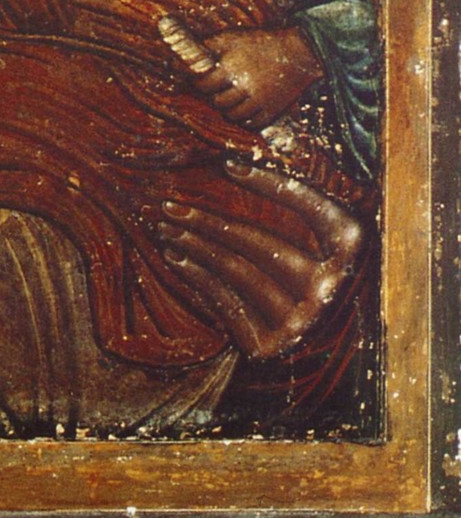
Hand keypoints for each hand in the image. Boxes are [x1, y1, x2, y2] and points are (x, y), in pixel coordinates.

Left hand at [158, 160, 364, 358]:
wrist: (323, 354)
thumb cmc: (318, 282)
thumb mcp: (328, 247)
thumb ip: (307, 211)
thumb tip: (240, 164)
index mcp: (350, 255)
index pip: (311, 208)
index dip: (271, 184)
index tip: (228, 165)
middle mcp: (330, 289)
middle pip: (261, 243)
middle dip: (209, 222)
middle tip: (170, 206)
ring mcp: (302, 320)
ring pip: (238, 272)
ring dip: (195, 247)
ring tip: (167, 229)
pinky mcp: (274, 345)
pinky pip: (227, 302)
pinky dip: (198, 277)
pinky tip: (176, 259)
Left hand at [186, 26, 322, 128]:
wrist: (297, 52)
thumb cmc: (261, 42)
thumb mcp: (232, 36)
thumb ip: (209, 44)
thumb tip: (186, 50)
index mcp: (230, 68)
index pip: (203, 84)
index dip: (197, 82)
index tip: (196, 80)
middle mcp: (243, 87)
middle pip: (217, 102)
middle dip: (212, 96)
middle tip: (213, 90)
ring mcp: (259, 101)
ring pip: (233, 115)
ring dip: (226, 109)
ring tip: (226, 99)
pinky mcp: (272, 111)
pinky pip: (252, 124)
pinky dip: (244, 120)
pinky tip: (242, 110)